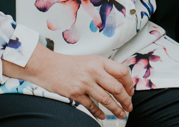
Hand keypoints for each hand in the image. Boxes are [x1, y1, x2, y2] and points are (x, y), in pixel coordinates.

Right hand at [2, 44, 133, 119]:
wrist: (47, 66)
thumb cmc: (68, 64)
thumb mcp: (90, 61)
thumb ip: (104, 69)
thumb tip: (119, 82)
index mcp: (100, 61)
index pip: (122, 72)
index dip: (129, 84)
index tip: (131, 92)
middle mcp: (94, 71)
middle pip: (117, 88)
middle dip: (126, 100)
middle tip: (129, 106)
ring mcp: (85, 83)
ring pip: (107, 99)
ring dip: (116, 109)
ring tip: (121, 114)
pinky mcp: (75, 93)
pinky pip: (91, 106)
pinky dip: (98, 113)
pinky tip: (102, 116)